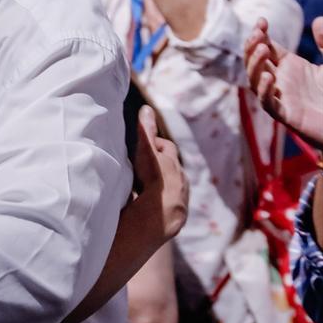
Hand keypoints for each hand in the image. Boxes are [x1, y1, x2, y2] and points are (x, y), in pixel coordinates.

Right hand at [131, 106, 187, 244]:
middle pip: (170, 166)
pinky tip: (147, 203)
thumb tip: (147, 108)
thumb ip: (146, 131)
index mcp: (173, 163)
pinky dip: (159, 200)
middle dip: (159, 164)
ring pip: (171, 185)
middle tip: (142, 165)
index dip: (156, 144)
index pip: (167, 147)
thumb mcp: (146, 151)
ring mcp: (180, 197)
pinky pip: (168, 202)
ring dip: (160, 183)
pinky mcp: (176, 214)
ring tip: (143, 185)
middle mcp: (181, 179)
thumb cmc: (154, 179)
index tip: (144, 145)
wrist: (162, 214)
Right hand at [244, 16, 322, 145]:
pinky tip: (269, 78)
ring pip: (255, 81)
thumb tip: (318, 20)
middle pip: (255, 62)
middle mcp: (280, 80)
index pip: (266, 46)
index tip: (262, 21)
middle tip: (258, 34)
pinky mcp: (286, 115)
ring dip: (255, 65)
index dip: (260, 34)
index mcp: (289, 66)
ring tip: (263, 49)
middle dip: (252, 47)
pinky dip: (265, 91)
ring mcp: (281, 97)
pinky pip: (268, 103)